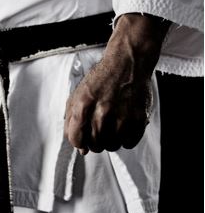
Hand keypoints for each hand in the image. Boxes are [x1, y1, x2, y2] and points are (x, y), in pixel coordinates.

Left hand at [64, 13, 170, 153]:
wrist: (127, 64)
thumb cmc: (100, 81)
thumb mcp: (77, 96)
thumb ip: (73, 122)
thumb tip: (81, 149)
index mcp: (83, 105)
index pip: (76, 139)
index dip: (78, 141)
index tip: (82, 137)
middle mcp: (102, 112)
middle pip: (95, 146)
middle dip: (94, 141)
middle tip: (99, 128)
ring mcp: (122, 116)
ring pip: (112, 147)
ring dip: (110, 140)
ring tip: (112, 125)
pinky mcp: (139, 118)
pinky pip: (129, 143)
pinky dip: (125, 138)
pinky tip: (123, 125)